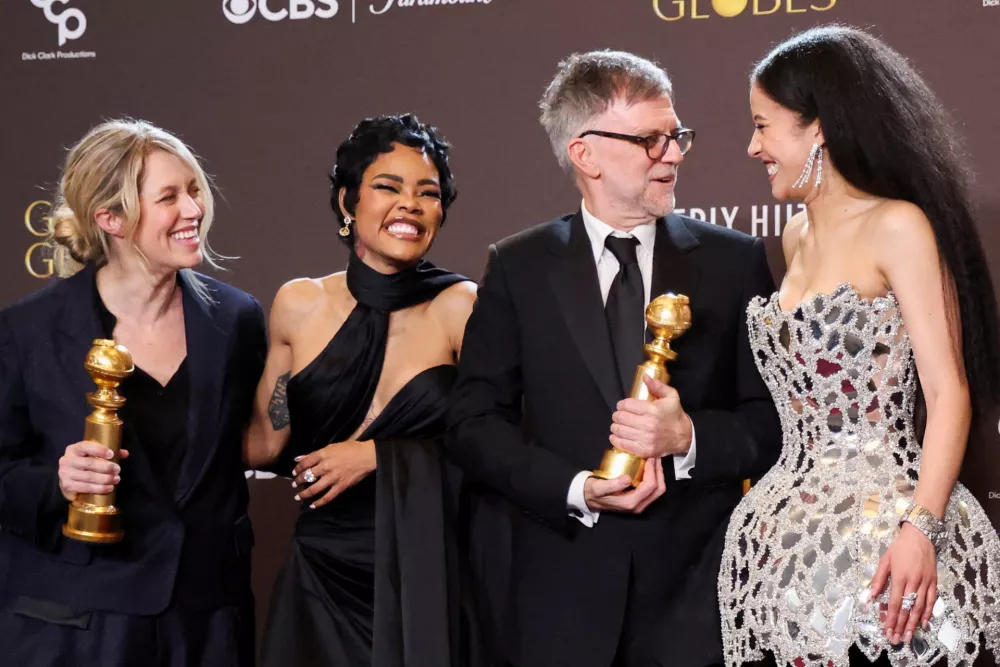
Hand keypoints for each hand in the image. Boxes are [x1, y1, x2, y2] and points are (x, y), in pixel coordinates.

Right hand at [58, 441, 129, 501]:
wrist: (68, 478)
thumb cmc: (85, 464)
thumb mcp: (93, 455)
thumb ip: (108, 453)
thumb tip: (125, 453)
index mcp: (73, 449)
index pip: (85, 446)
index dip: (99, 450)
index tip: (112, 454)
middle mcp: (66, 460)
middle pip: (89, 463)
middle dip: (106, 467)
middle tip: (118, 470)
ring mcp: (65, 474)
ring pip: (88, 477)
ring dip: (105, 479)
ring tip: (116, 479)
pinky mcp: (67, 486)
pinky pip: (85, 487)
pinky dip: (99, 488)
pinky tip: (109, 488)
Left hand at [291, 440, 375, 508]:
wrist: (367, 456)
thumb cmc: (351, 448)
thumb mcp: (332, 447)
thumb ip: (315, 454)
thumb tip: (299, 459)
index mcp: (323, 454)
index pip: (305, 463)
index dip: (297, 469)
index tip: (294, 472)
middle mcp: (326, 466)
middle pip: (307, 476)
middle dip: (298, 481)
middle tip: (294, 485)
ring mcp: (333, 478)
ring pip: (314, 488)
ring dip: (304, 494)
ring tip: (298, 497)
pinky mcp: (340, 486)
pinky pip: (327, 497)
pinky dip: (319, 502)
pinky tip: (312, 505)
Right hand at [583, 457, 665, 513]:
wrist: (589, 499)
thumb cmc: (594, 492)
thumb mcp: (598, 487)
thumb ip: (612, 485)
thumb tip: (627, 479)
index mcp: (631, 503)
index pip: (650, 487)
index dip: (653, 471)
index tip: (649, 458)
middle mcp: (638, 506)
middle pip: (659, 490)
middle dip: (659, 472)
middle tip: (655, 457)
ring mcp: (640, 504)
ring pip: (658, 490)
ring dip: (658, 474)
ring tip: (654, 460)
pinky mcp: (639, 500)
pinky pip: (652, 489)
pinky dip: (654, 477)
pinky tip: (649, 467)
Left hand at [610, 375, 691, 458]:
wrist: (684, 436)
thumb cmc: (675, 415)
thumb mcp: (671, 396)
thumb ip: (658, 386)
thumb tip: (645, 377)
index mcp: (653, 410)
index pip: (627, 405)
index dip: (621, 405)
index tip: (622, 406)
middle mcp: (648, 424)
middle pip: (621, 418)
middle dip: (617, 415)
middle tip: (618, 416)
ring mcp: (646, 439)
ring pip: (620, 430)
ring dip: (615, 427)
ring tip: (617, 425)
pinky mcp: (644, 450)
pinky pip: (623, 444)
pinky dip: (615, 439)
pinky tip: (615, 436)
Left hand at [870, 522, 937, 644]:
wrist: (920, 536)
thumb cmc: (899, 548)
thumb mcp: (885, 561)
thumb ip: (878, 579)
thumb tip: (870, 596)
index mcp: (900, 577)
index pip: (895, 603)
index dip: (891, 618)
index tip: (887, 630)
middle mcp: (914, 582)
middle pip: (908, 608)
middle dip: (901, 625)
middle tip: (897, 639)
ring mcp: (926, 583)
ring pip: (920, 607)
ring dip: (914, 623)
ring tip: (908, 636)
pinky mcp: (934, 582)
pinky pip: (932, 601)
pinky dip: (928, 613)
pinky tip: (924, 623)